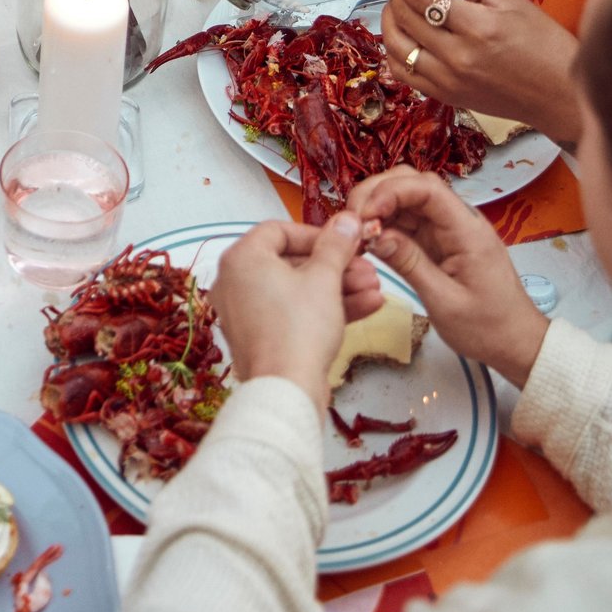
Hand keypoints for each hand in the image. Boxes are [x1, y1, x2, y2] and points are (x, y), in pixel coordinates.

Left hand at [211, 213, 383, 413]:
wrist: (286, 392)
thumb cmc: (299, 328)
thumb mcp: (324, 279)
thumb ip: (336, 245)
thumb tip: (347, 219)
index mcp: (241, 258)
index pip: (278, 230)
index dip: (316, 234)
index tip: (344, 241)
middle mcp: (236, 282)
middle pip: (291, 263)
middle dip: (335, 266)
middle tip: (367, 267)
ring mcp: (247, 313)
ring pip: (297, 291)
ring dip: (338, 288)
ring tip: (375, 288)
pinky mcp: (262, 339)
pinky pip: (294, 314)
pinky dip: (325, 310)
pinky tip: (368, 307)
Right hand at [347, 167, 547, 387]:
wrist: (517, 344)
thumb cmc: (487, 328)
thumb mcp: (445, 302)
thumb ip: (409, 264)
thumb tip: (374, 233)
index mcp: (466, 230)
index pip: (426, 188)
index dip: (390, 192)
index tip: (364, 215)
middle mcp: (457, 220)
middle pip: (412, 183)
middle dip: (377, 193)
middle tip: (352, 221)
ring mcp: (447, 229)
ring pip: (406, 198)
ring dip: (377, 207)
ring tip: (356, 231)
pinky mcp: (439, 241)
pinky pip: (408, 220)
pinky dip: (385, 224)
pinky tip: (369, 239)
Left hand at [380, 0, 580, 140]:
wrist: (560, 95)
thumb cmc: (545, 46)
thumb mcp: (511, 2)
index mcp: (477, 28)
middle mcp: (457, 56)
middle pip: (403, 16)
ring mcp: (448, 80)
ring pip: (395, 45)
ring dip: (388, 19)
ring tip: (398, 3)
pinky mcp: (445, 96)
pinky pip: (403, 73)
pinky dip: (394, 51)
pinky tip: (403, 35)